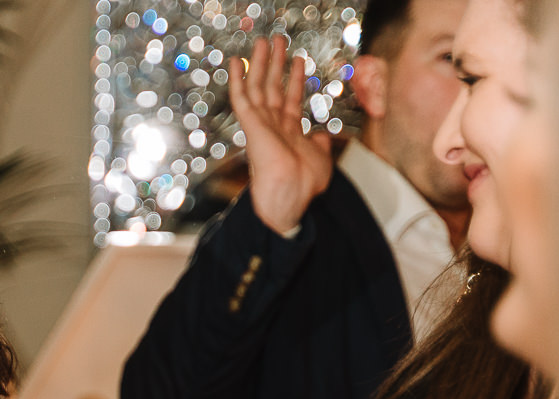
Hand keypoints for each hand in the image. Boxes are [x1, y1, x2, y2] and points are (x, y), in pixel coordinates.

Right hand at [229, 34, 333, 233]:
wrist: (291, 198)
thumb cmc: (305, 186)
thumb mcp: (320, 158)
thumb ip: (319, 142)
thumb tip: (321, 134)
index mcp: (287, 133)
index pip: (289, 99)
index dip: (294, 78)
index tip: (298, 60)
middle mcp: (272, 127)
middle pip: (272, 88)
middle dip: (276, 63)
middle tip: (277, 40)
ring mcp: (261, 126)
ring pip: (258, 87)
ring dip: (260, 63)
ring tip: (263, 41)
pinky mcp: (251, 127)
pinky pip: (242, 99)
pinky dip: (238, 80)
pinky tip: (237, 62)